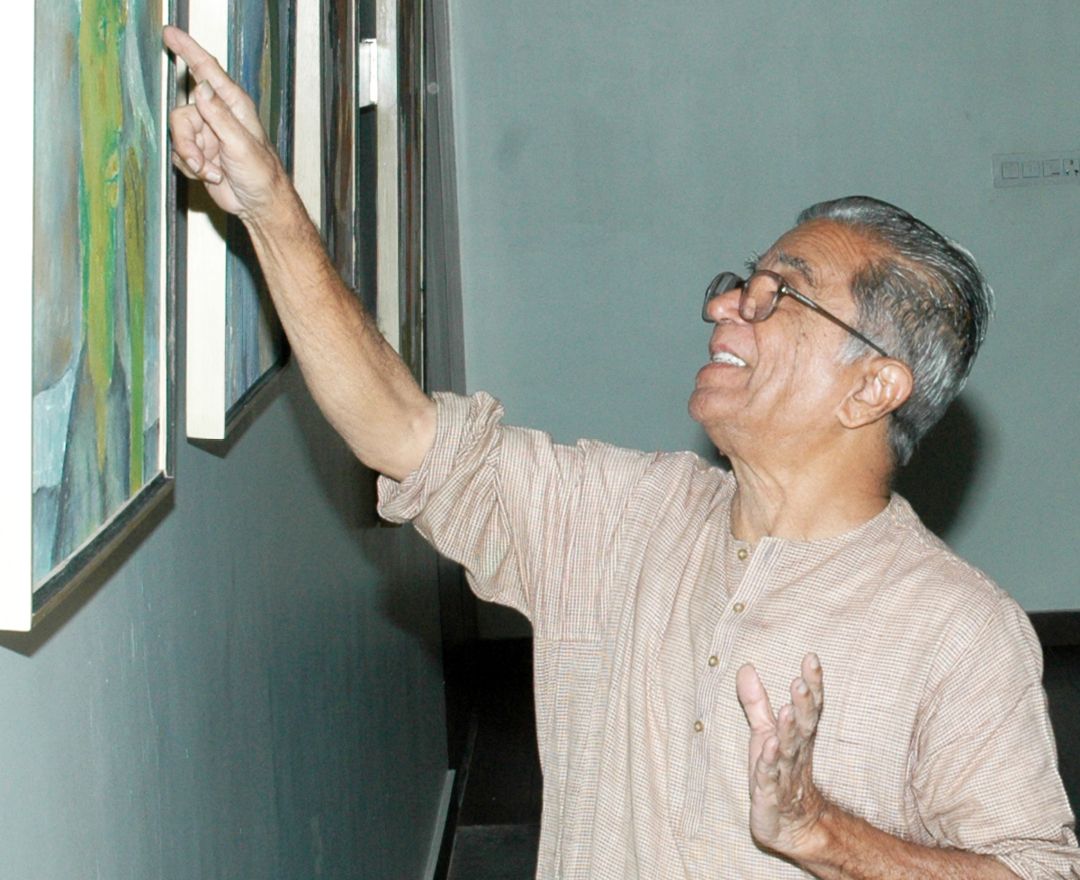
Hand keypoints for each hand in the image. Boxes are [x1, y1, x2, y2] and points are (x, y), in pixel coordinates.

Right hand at [163, 25, 285, 219]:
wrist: (258, 204)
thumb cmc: (261, 174)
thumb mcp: (241, 145)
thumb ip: (220, 117)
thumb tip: (202, 89)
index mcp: (233, 105)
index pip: (206, 71)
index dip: (188, 50)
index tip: (170, 32)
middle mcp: (218, 115)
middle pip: (182, 116)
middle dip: (187, 143)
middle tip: (199, 163)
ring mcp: (208, 134)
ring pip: (178, 137)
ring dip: (192, 159)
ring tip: (212, 173)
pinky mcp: (201, 153)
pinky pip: (180, 154)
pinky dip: (192, 169)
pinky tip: (212, 177)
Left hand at [736, 653, 827, 858]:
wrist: (790, 825)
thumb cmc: (778, 772)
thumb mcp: (764, 731)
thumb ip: (757, 701)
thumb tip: (745, 665)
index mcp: (797, 735)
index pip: (808, 707)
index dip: (812, 684)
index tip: (812, 658)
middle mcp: (795, 752)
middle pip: (803, 725)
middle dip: (803, 704)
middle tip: (801, 682)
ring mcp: (785, 774)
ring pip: (789, 750)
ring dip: (788, 731)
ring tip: (788, 709)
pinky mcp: (770, 795)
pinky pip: (770, 778)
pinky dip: (770, 763)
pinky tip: (768, 748)